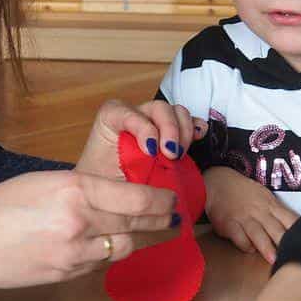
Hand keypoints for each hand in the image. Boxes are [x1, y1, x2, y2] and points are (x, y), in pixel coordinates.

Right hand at [0, 169, 178, 288]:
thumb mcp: (44, 182)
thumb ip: (82, 189)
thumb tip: (114, 196)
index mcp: (75, 188)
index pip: (137, 197)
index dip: (161, 200)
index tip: (171, 199)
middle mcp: (80, 220)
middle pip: (136, 223)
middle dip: (158, 220)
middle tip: (172, 218)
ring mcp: (73, 252)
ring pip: (122, 247)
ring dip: (132, 239)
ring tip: (138, 233)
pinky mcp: (65, 275)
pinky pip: (97, 264)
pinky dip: (103, 255)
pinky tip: (98, 247)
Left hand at [74, 99, 204, 180]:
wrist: (106, 193)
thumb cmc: (102, 186)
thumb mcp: (104, 184)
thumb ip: (120, 181)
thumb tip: (144, 192)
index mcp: (109, 122)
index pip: (124, 111)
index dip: (141, 126)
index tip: (150, 151)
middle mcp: (132, 117)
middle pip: (157, 108)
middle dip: (169, 128)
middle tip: (171, 155)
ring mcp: (153, 123)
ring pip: (175, 112)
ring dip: (183, 131)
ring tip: (179, 154)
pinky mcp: (168, 133)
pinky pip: (187, 121)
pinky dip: (195, 127)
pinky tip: (198, 137)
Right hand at [205, 165, 296, 264]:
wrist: (218, 183)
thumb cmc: (245, 193)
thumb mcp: (265, 198)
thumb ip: (278, 214)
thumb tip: (295, 230)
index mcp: (272, 205)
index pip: (290, 219)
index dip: (300, 232)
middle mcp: (259, 211)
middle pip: (276, 229)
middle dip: (285, 242)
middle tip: (295, 256)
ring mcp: (244, 217)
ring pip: (257, 234)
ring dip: (266, 247)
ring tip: (274, 260)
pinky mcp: (229, 224)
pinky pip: (239, 238)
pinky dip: (245, 245)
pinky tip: (249, 249)